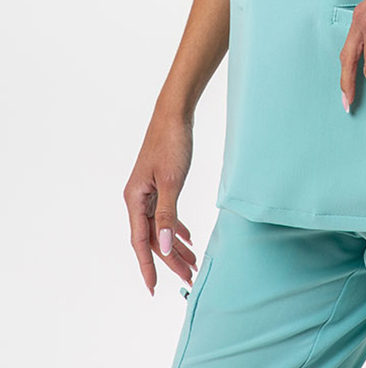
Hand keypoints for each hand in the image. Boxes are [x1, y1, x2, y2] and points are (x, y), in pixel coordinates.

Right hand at [123, 109, 196, 294]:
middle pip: (152, 238)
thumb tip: (164, 246)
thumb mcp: (172, 181)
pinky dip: (177, 227)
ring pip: (161, 228)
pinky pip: (166, 214)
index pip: (141, 241)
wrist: (174, 114)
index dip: (148, 266)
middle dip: (170, 260)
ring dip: (176, 245)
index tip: (154, 288)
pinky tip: (189, 238)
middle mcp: (138, 198)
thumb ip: (168, 215)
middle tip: (189, 277)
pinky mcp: (159, 185)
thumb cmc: (171, 143)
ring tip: (193, 263)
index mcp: (135, 199)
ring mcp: (148, 192)